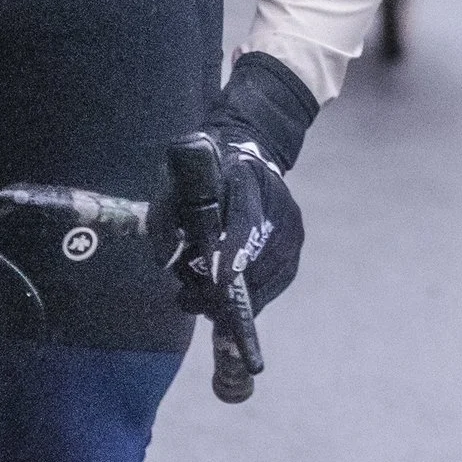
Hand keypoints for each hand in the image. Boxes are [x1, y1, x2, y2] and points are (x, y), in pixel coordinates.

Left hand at [150, 52, 313, 314]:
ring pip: (269, 276)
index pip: (245, 218)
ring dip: (237, 298)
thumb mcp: (176, 181)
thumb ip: (165, 215)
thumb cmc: (206, 171)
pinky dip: (253, 297)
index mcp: (245, 179)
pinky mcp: (297, 244)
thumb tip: (164, 260)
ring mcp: (292, 226)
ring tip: (205, 305)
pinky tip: (229, 301)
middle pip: (259, 257)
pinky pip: (277, 282)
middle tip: (190, 302)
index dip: (235, 250)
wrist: (247, 156)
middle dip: (224, 290)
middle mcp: (278, 204)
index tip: (221, 281)